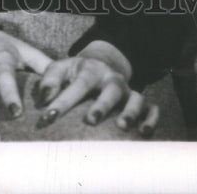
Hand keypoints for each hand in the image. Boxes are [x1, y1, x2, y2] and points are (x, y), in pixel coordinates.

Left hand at [35, 40, 158, 135]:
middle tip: (91, 120)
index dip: (62, 102)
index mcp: (91, 70)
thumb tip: (44, 98)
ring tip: (122, 126)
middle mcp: (112, 79)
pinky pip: (152, 108)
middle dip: (102, 105)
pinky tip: (144, 133)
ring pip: (136, 98)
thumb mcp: (61, 68)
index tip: (48, 117)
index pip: (77, 85)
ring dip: (130, 112)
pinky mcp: (140, 101)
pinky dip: (152, 119)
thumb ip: (50, 80)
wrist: (100, 64)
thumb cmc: (75, 72)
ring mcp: (127, 90)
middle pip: (111, 89)